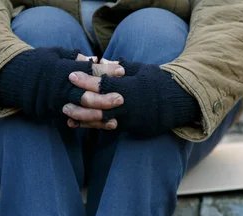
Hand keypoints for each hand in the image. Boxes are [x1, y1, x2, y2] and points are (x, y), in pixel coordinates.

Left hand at [66, 59, 198, 136]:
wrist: (178, 104)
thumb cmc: (159, 83)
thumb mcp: (142, 70)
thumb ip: (121, 68)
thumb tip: (102, 60)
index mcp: (130, 87)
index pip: (104, 83)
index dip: (86, 80)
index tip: (71, 75)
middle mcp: (129, 105)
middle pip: (99, 104)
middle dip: (80, 103)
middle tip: (63, 100)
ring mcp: (131, 119)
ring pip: (103, 120)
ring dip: (84, 119)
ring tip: (68, 116)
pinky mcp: (133, 128)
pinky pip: (111, 128)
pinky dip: (95, 126)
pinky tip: (83, 125)